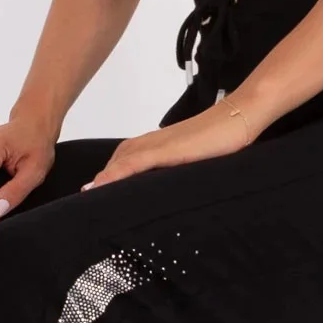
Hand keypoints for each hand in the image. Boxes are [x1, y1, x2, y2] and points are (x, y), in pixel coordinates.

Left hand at [81, 98, 258, 189]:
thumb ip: (178, 170)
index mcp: (154, 146)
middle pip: (115, 164)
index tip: (92, 199)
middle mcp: (149, 143)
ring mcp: (156, 145)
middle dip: (100, 183)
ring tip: (86, 200)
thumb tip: (170, 188)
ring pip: (119, 163)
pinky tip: (101, 186)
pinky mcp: (166, 149)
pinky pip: (133, 163)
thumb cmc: (221, 139)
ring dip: (102, 180)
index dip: (106, 181)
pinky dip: (115, 174)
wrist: (238, 117)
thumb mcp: (194, 159)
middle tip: (84, 204)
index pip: (121, 164)